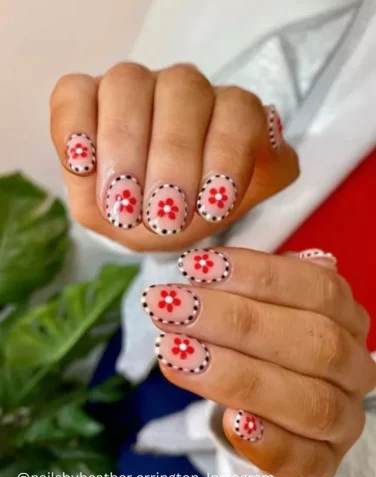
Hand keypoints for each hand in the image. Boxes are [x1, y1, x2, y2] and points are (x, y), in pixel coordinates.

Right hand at [50, 62, 297, 251]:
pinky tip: (82, 165)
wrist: (155, 216)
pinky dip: (73, 125)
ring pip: (127, 84)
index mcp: (226, 109)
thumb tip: (271, 142)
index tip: (212, 206)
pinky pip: (72, 94)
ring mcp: (131, 88)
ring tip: (124, 208)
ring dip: (125, 147)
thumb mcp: (241, 200)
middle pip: (182, 92)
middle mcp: (182, 90)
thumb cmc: (198, 207)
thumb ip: (266, 175)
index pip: (237, 110)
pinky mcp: (83, 99)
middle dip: (173, 158)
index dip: (226, 153)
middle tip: (165, 216)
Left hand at [141, 247, 374, 476]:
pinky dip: (268, 443)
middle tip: (171, 307)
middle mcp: (353, 367)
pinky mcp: (322, 463)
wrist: (267, 402)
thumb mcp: (256, 303)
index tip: (194, 267)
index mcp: (345, 318)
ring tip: (174, 352)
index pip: (318, 288)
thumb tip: (214, 265)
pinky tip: (228, 419)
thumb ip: (246, 285)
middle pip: (314, 342)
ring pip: (310, 402)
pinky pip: (307, 462)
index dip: (256, 275)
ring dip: (237, 376)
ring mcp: (344, 419)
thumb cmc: (258, 342)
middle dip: (235, 321)